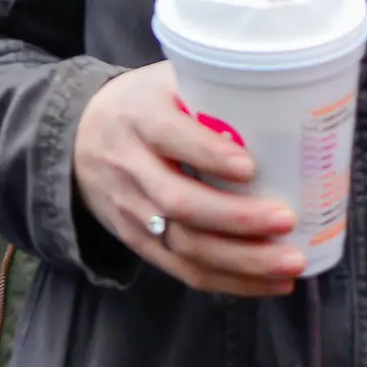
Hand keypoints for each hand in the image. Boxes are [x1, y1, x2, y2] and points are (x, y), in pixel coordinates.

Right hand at [72, 64, 300, 296]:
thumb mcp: (162, 83)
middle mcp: (129, 165)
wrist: (76, 137)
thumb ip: (209, 90)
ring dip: (242, 261)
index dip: (208, 154)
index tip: (250, 167)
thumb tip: (287, 101)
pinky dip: (230, 282)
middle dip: (237, 218)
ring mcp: (131, 210)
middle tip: (287, 220)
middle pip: (179, 201)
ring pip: (184, 245)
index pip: (168, 136)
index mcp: (138, 117)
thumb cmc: (140, 105)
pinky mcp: (138, 241)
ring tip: (290, 262)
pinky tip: (270, 283)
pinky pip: (184, 271)